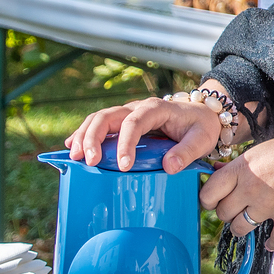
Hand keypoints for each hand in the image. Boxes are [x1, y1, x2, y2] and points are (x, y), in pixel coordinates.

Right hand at [65, 97, 220, 172]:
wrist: (202, 114)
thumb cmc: (201, 126)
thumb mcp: (202, 138)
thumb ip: (188, 151)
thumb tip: (169, 166)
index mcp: (156, 108)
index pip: (135, 122)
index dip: (125, 143)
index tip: (123, 166)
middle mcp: (138, 108)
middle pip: (108, 116)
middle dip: (94, 137)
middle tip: (89, 162)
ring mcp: (127, 114)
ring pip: (99, 119)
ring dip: (85, 136)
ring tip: (75, 157)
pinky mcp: (122, 123)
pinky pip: (99, 125)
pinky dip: (84, 135)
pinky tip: (72, 148)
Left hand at [199, 129, 273, 249]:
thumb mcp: (264, 149)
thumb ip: (241, 166)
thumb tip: (220, 175)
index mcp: (243, 168)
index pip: (209, 192)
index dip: (208, 199)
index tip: (214, 200)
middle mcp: (251, 188)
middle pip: (222, 213)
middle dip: (227, 212)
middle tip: (237, 207)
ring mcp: (269, 206)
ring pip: (239, 229)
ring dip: (243, 226)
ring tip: (253, 219)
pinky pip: (271, 241)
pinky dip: (271, 241)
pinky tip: (272, 237)